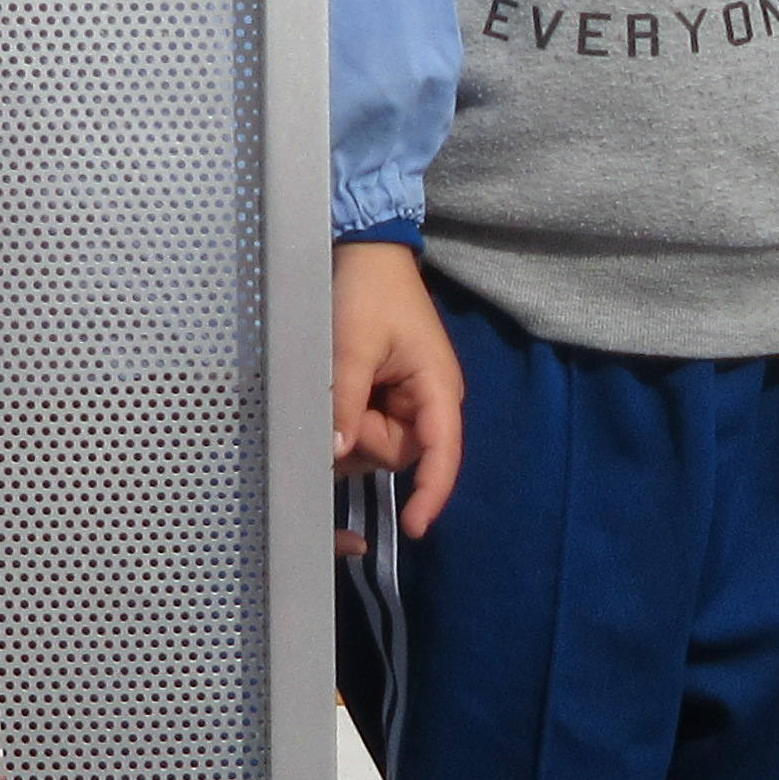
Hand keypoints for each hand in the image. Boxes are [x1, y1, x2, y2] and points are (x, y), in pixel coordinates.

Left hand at [333, 241, 464, 537]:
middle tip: (340, 391)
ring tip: (337, 381)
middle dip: (364, 436)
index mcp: (436, 388)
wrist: (366, 252)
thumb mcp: (350, 345)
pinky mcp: (390, 396)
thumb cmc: (365, 292)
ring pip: (379, 443)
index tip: (416, 527)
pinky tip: (338, 389)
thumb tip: (337, 452)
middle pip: (399, 453)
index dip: (431, 492)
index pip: (441, 452)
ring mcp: (410, 400)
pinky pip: (370, 426)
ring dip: (352, 427)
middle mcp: (431, 401)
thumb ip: (345, 400)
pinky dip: (350, 418)